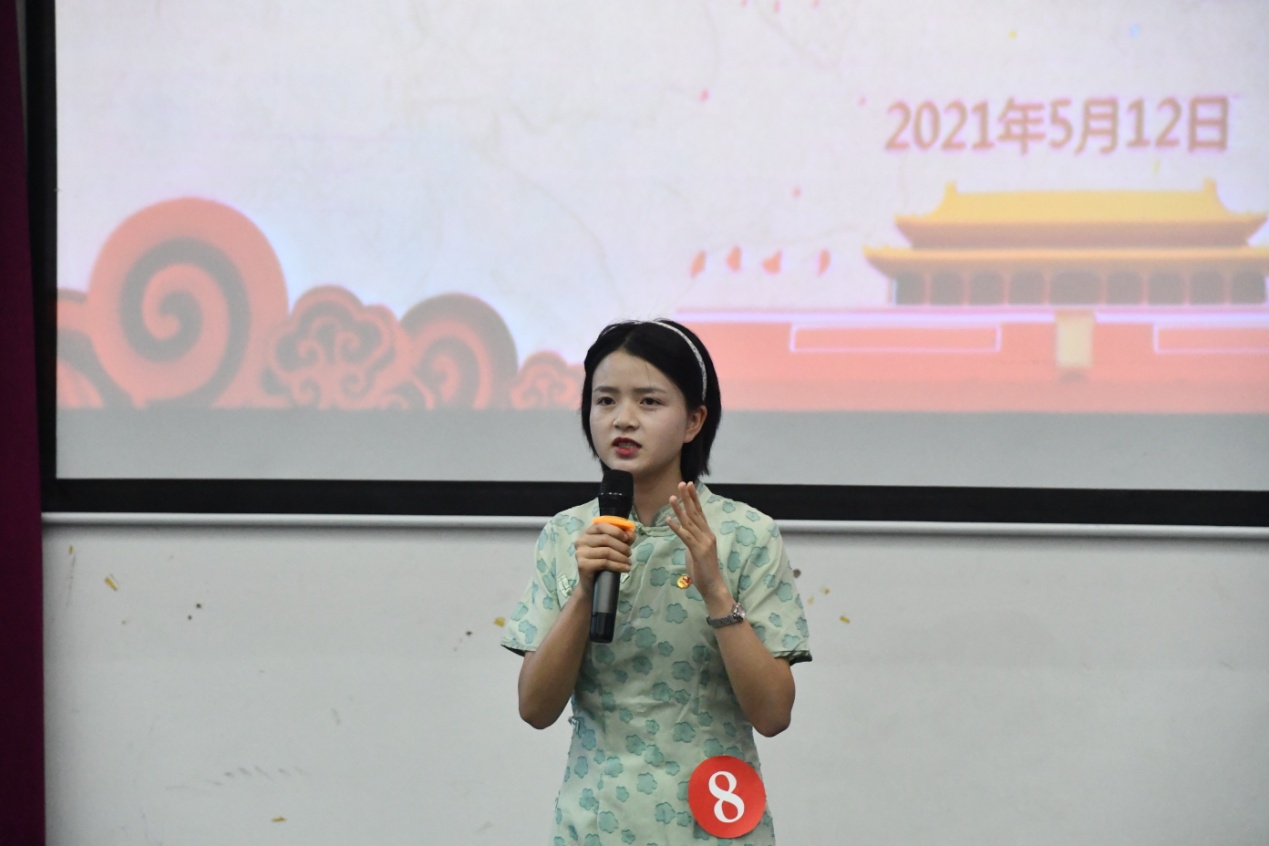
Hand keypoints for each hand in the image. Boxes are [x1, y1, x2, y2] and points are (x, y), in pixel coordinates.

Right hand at [574, 521, 631, 594]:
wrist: (591, 584)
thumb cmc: (602, 563)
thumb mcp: (614, 548)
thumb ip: (623, 538)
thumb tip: (632, 533)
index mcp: (587, 533)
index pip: (601, 526)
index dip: (616, 531)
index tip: (627, 538)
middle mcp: (581, 541)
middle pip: (605, 539)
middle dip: (621, 546)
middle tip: (630, 553)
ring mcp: (580, 553)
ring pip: (606, 551)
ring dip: (621, 557)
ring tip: (629, 562)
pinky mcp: (583, 565)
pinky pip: (604, 563)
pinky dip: (618, 565)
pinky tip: (625, 569)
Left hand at [668, 482, 730, 608]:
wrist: (713, 586)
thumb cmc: (704, 570)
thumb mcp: (696, 551)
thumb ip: (692, 540)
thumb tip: (684, 533)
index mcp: (707, 534)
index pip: (700, 512)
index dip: (694, 498)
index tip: (689, 485)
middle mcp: (707, 535)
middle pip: (695, 513)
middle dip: (688, 497)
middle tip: (682, 483)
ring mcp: (704, 542)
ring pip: (689, 522)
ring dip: (679, 509)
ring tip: (672, 498)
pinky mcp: (698, 551)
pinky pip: (685, 537)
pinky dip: (676, 527)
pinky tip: (668, 519)